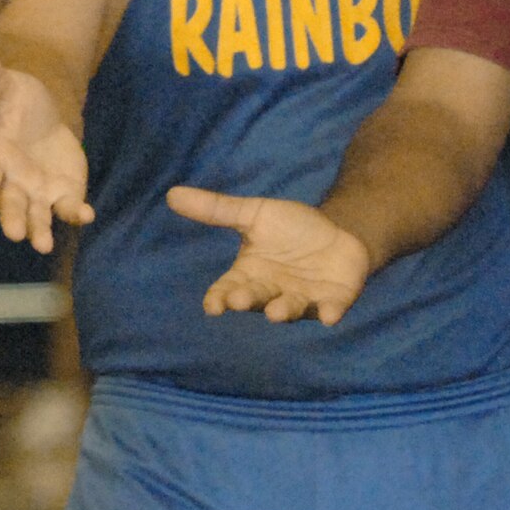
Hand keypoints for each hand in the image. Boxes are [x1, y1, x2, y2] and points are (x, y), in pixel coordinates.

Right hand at [0, 52, 91, 253]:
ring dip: (40, 231)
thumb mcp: (8, 87)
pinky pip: (67, 209)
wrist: (43, 116)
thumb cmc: (17, 102)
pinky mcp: (62, 194)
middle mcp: (12, 182)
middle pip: (10, 204)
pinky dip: (75, 214)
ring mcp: (37, 192)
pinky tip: (85, 215)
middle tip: (16, 233)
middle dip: (12, 219)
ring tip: (43, 245)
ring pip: (36, 217)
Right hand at [165, 186, 370, 324]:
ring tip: (277, 312)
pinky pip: (330, 310)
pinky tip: (329, 315)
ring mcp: (303, 300)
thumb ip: (217, 209)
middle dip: (248, 300)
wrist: (338, 231)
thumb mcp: (254, 214)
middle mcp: (272, 293)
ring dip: (284, 311)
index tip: (213, 305)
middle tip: (240, 300)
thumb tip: (171, 194)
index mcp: (249, 275)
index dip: (219, 299)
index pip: (227, 290)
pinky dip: (330, 313)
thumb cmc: (291, 228)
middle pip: (256, 299)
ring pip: (290, 309)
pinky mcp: (333, 300)